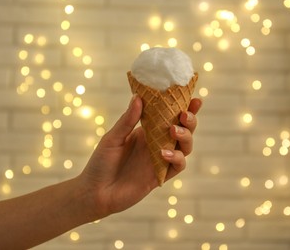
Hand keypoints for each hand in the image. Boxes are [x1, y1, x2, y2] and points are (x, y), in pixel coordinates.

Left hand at [79, 95, 201, 219]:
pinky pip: (178, 166)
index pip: (170, 116)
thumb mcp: (113, 138)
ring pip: (185, 146)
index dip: (184, 107)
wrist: (96, 192)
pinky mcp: (161, 175)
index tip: (194, 98)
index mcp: (147, 131)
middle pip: (183, 129)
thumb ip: (128, 120)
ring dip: (185, 136)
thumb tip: (138, 97)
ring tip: (173, 131)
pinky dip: (176, 158)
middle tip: (184, 114)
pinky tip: (164, 153)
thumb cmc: (101, 163)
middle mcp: (158, 143)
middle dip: (190, 120)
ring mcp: (161, 160)